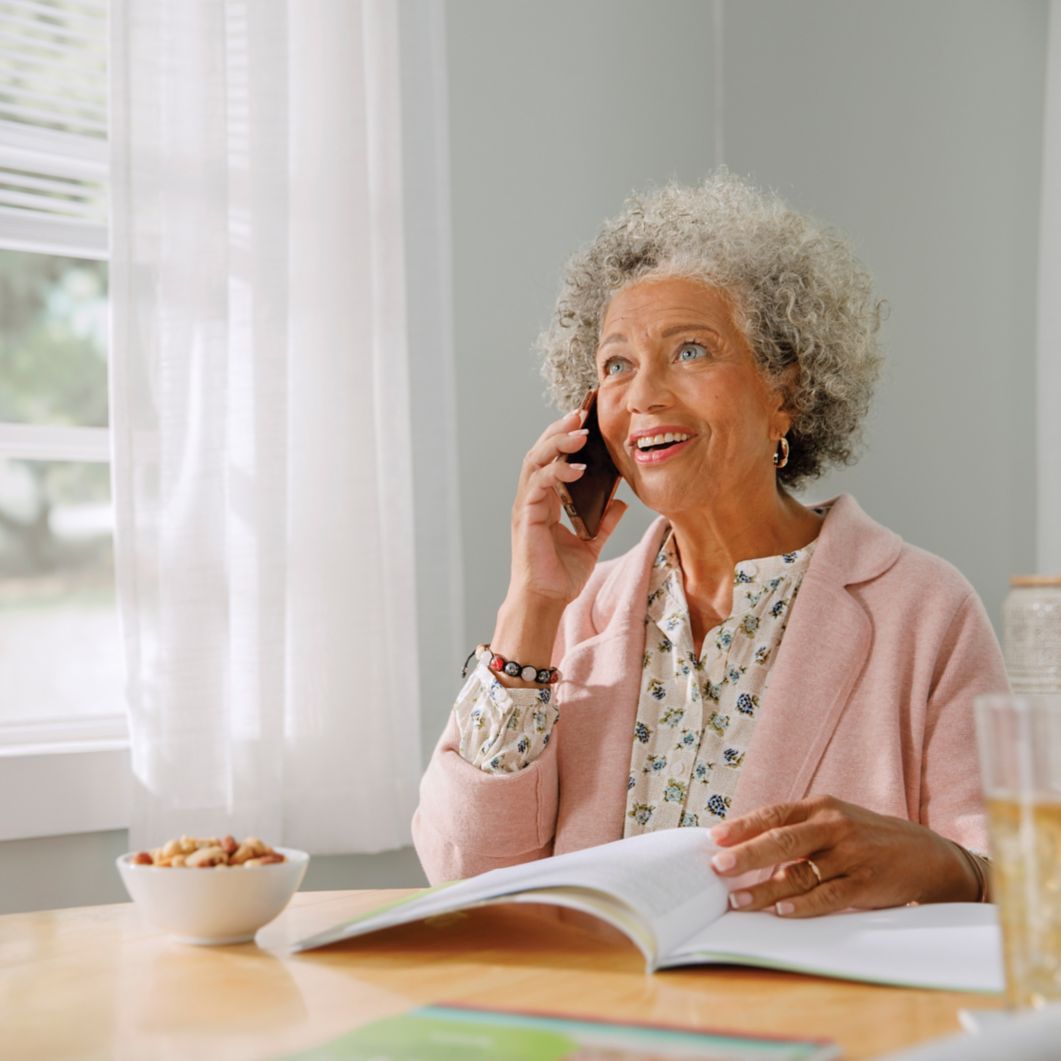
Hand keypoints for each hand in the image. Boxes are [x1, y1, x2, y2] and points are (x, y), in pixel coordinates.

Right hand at [508, 408, 626, 606]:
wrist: (547, 600)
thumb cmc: (561, 575)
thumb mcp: (591, 543)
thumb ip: (604, 522)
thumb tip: (620, 503)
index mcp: (546, 500)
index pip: (552, 458)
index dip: (566, 437)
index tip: (586, 420)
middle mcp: (533, 497)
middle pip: (540, 451)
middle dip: (560, 430)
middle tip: (581, 414)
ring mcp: (526, 505)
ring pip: (535, 460)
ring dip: (557, 442)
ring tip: (579, 431)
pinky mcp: (526, 515)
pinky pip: (539, 483)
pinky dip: (557, 471)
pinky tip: (578, 467)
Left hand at [708, 795, 977, 916]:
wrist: (924, 853)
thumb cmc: (865, 837)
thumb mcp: (832, 821)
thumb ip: (796, 832)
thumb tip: (747, 849)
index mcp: (820, 807)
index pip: (774, 814)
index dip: (743, 825)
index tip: (715, 838)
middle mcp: (833, 826)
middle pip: (783, 840)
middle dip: (747, 854)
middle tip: (718, 866)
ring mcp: (850, 854)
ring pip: (801, 872)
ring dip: (766, 888)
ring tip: (738, 900)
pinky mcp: (866, 882)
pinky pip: (829, 895)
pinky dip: (804, 904)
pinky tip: (782, 910)